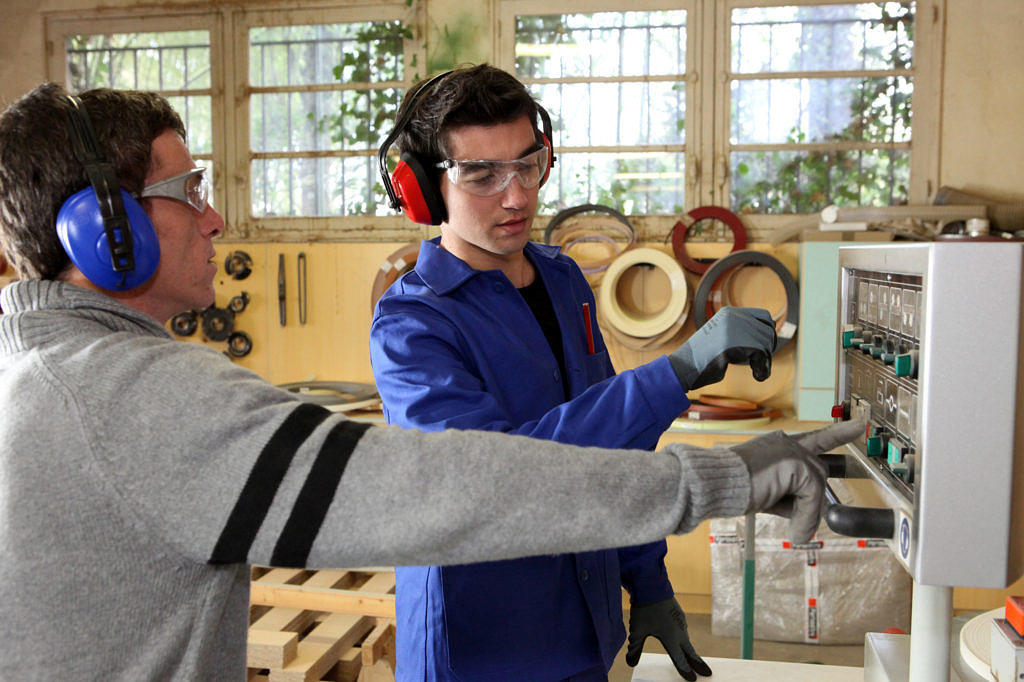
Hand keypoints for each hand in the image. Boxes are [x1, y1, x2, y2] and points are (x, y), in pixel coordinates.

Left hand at [625, 597, 711, 680]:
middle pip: (690, 651)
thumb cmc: (645, 609)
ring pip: (687, 640)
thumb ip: (635, 648)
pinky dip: (684, 639)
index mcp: (671, 638)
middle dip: (698, 664)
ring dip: (691, 651)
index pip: (679, 659)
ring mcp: (680, 622)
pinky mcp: (679, 614)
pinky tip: (682, 640)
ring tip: (694, 659)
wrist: (652, 585)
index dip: (685, 671)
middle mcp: (679, 631)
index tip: (693, 680)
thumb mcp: (637, 631)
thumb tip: (630, 663)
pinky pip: (683, 630)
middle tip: (708, 674)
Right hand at [667, 307, 775, 390]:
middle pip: (768, 332)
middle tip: (760, 365)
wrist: (683, 367)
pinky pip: (761, 355)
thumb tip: (770, 335)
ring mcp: (732, 329)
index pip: (764, 316)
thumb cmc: (703, 358)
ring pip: (765, 344)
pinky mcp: (733, 344)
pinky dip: (763, 368)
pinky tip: (757, 376)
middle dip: (767, 351)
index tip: (765, 350)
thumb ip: (740, 332)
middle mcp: (732, 317)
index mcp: (729, 313)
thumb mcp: (722, 337)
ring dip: (765, 362)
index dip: (770, 333)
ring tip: (758, 372)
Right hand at [732, 418, 864, 542]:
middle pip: (817, 477)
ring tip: (793, 529)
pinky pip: (812, 496)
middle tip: (798, 527)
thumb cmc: (732, 487)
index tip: (859, 424)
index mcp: (780, 446)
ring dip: (805, 513)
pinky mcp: (796, 463)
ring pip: (815, 488)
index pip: (816, 439)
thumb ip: (790, 499)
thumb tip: (808, 525)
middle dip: (810, 504)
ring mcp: (793, 451)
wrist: (714, 482)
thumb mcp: (767, 492)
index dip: (839, 432)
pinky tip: (795, 528)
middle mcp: (789, 444)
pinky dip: (805, 516)